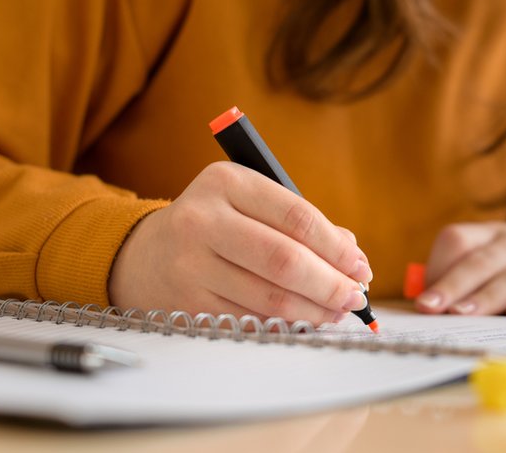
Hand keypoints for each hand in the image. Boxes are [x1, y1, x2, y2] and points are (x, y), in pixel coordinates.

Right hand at [109, 162, 371, 324]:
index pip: (297, 216)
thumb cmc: (216, 224)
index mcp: (227, 182)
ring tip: (336, 311)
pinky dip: (285, 324)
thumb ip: (300, 222)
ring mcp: (191, 263)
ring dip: (313, 310)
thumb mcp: (250, 203)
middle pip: (284, 260)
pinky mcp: (187, 302)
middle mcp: (204, 219)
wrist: (145, 253)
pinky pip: (250, 318)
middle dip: (330, 284)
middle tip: (355, 296)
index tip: (360, 266)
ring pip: (269, 296)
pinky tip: (304, 321)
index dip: (336, 247)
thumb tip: (351, 255)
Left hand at [414, 222, 505, 316]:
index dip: (439, 268)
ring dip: (486, 296)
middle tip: (429, 308)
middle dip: (452, 285)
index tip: (423, 300)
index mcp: (494, 235)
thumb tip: (432, 309)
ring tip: (463, 314)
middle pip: (480, 261)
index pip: (458, 239)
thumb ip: (473, 277)